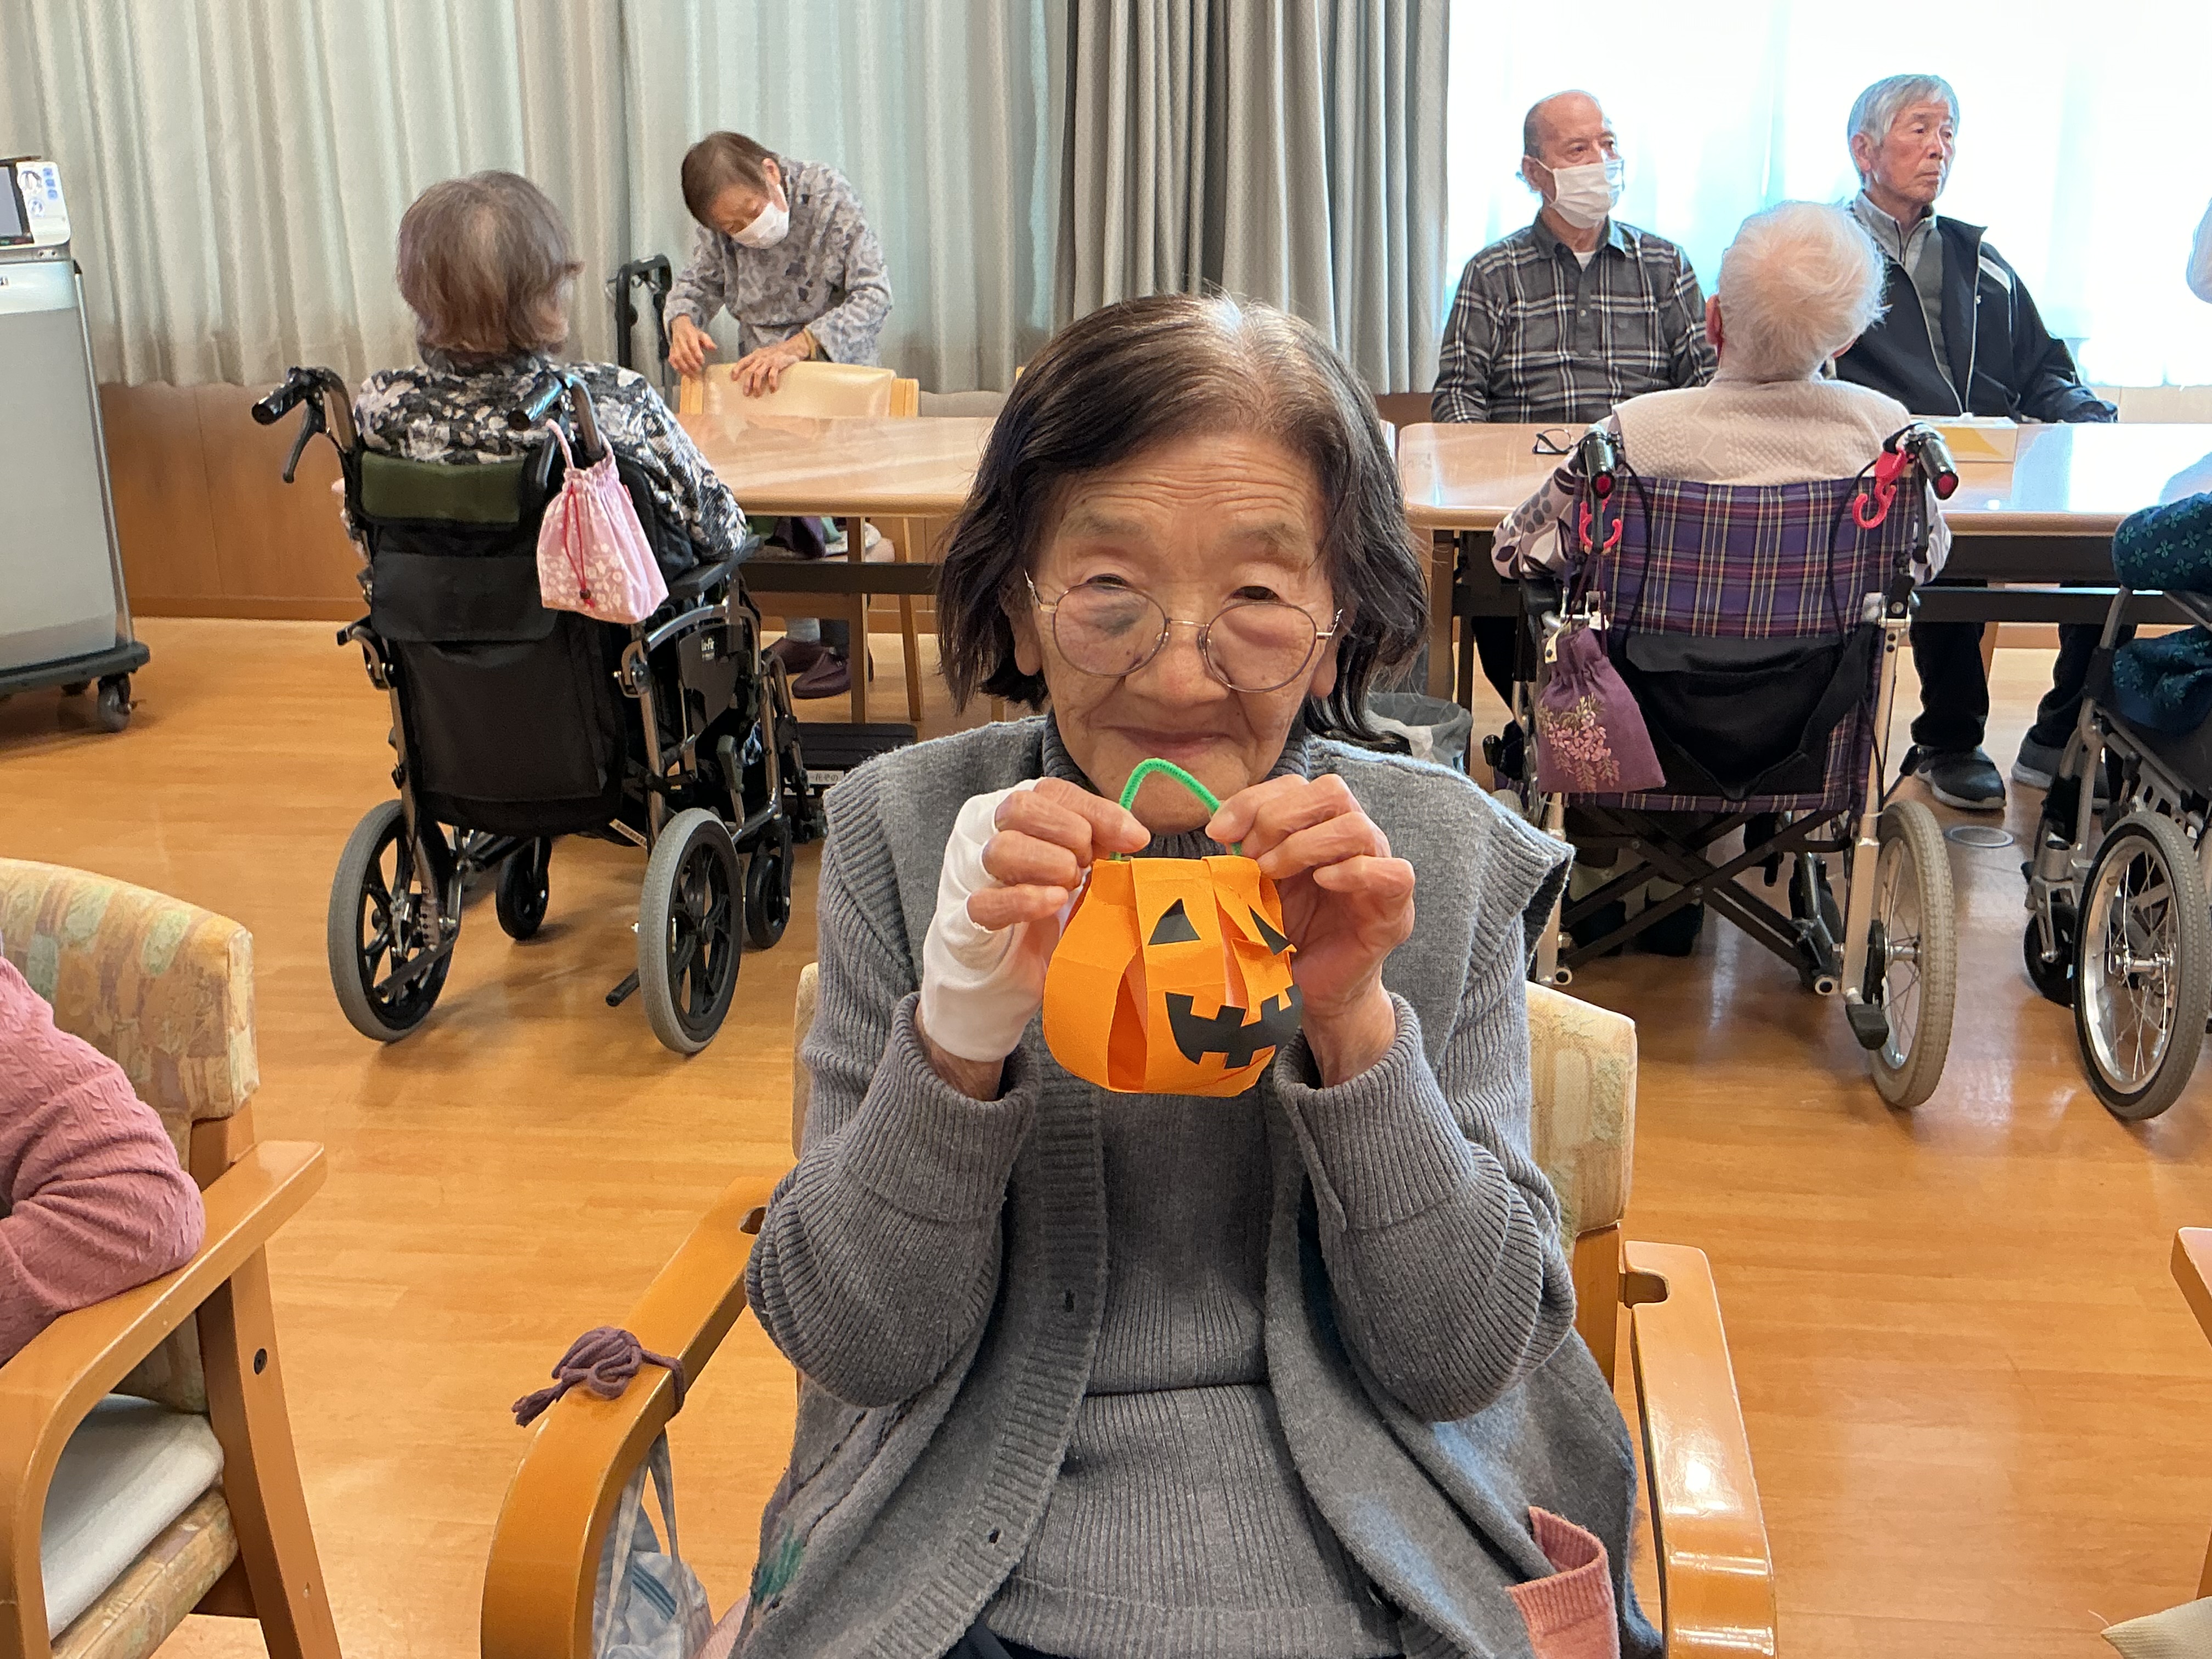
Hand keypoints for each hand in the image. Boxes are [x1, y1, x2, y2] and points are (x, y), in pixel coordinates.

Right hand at [668, 314, 713, 377]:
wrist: (679, 326)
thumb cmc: (693, 333)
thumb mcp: (702, 334)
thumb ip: (708, 341)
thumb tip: (714, 348)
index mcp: (690, 335)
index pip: (693, 346)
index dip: (697, 355)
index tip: (702, 362)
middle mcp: (681, 341)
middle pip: (685, 353)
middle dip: (692, 363)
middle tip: (698, 370)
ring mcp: (674, 346)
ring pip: (677, 358)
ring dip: (684, 367)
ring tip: (692, 375)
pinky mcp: (671, 351)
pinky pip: (672, 360)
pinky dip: (677, 368)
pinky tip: (684, 373)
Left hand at [734, 333, 812, 396]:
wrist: (792, 348)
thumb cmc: (777, 353)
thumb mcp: (763, 354)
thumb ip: (756, 361)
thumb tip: (748, 374)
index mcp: (755, 355)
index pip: (743, 361)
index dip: (737, 370)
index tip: (733, 379)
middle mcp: (760, 357)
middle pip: (750, 371)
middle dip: (747, 383)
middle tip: (746, 394)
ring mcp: (769, 360)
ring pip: (758, 374)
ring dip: (757, 386)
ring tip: (757, 395)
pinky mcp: (778, 364)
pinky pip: (772, 375)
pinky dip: (772, 383)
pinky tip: (772, 390)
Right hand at [917, 779, 1148, 1089]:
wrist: (1003, 975)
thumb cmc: (1041, 914)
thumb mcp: (1077, 870)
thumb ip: (1100, 844)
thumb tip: (1136, 835)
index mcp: (1012, 816)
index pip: (1050, 791)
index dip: (1095, 811)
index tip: (1132, 840)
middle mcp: (982, 836)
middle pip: (1020, 806)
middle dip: (1068, 834)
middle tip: (1087, 866)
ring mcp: (966, 878)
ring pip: (1001, 849)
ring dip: (1050, 866)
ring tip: (1069, 889)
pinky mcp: (962, 923)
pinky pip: (986, 903)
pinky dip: (1026, 900)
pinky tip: (1054, 902)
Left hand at [1206, 776, 1412, 1084]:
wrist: (1312, 992)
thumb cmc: (1283, 937)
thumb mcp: (1253, 887)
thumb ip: (1242, 853)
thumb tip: (1219, 829)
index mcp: (1320, 827)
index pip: (1296, 786)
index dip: (1254, 800)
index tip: (1219, 833)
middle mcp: (1353, 841)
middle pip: (1331, 791)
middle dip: (1280, 817)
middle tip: (1252, 858)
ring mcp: (1379, 870)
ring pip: (1357, 826)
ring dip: (1305, 845)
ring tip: (1274, 875)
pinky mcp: (1394, 910)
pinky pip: (1394, 873)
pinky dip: (1355, 872)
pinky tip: (1323, 882)